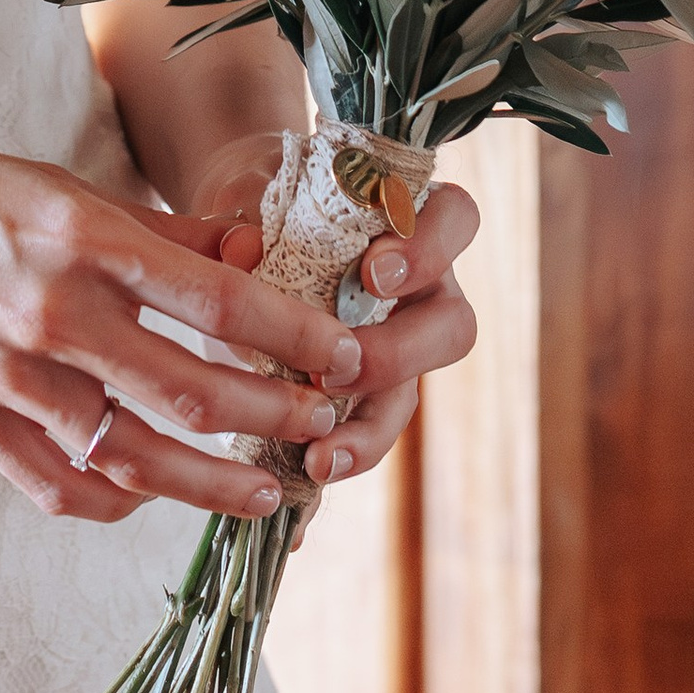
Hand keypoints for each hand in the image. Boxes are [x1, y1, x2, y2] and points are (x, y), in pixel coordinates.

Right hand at [0, 125, 368, 523]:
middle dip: (276, 417)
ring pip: (137, 458)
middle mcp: (48, 313)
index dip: (293, 336)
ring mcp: (5, 380)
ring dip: (216, 484)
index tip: (346, 353)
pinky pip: (63, 486)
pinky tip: (154, 501)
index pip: (214, 301)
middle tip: (324, 425)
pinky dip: (120, 504)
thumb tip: (248, 252)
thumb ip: (154, 228)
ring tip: (269, 491)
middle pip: (192, 393)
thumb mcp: (53, 179)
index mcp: (75, 235)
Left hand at [188, 133, 479, 489]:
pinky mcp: (359, 399)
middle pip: (451, 327)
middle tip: (337, 372)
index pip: (454, 220)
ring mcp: (394, 350)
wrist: (239, 235)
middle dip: (399, 356)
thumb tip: (242, 251)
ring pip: (408, 397)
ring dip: (368, 434)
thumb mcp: (247, 194)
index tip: (376, 272)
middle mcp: (418, 291)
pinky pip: (363, 439)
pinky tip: (303, 498)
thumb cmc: (261, 200)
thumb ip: (248, 215)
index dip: (429, 249)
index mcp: (408, 224)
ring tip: (321, 459)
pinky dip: (335, 466)